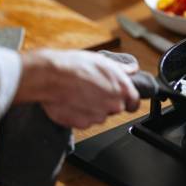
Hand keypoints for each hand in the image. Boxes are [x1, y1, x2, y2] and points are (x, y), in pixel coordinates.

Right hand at [14, 49, 139, 128]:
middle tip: (93, 91)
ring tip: (79, 94)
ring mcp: (98, 117)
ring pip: (99, 116)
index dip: (127, 101)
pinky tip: (72, 102)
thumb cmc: (76, 66)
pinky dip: (80, 114)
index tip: (121, 99)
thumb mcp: (103, 61)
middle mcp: (114, 105)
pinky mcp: (83, 124)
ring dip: (92, 108)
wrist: (51, 76)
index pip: (134, 103)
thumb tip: (133, 69)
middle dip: (107, 102)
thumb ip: (122, 69)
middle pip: (115, 109)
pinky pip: (85, 121)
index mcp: (122, 89)